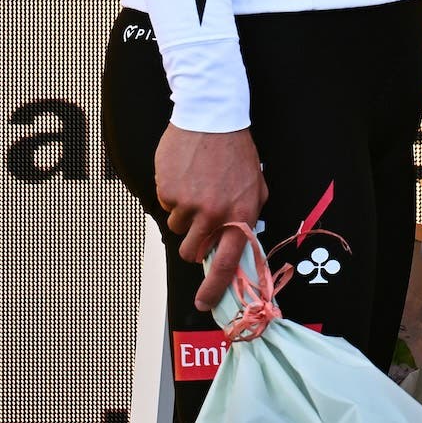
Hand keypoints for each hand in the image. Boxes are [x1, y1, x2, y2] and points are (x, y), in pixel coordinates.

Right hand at [155, 125, 267, 310]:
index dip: (214, 289)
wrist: (212, 118)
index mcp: (241, 215)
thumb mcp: (255, 187)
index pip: (227, 263)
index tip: (204, 304)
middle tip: (200, 220)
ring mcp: (188, 204)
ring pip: (177, 228)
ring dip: (184, 214)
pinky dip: (173, 195)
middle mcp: (214, 214)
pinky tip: (186, 175)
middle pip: (191, 251)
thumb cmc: (237, 154)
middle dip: (192, 244)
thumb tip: (235, 249)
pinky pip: (166, 206)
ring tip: (198, 186)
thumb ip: (245, 219)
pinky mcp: (167, 192)